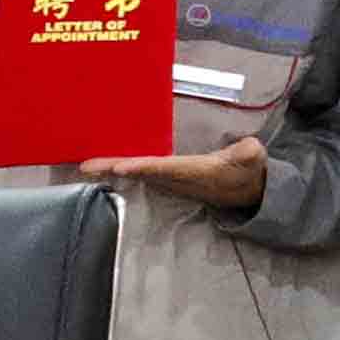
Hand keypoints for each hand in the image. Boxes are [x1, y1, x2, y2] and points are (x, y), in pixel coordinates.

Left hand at [84, 137, 269, 209]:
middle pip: (140, 173)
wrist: (248, 189)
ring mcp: (172, 180)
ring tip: (86, 165)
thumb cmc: (248, 171)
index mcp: (194, 172)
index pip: (164, 168)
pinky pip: (142, 170)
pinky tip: (106, 164)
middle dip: (114, 169)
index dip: (142, 167)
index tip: (120, 167)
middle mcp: (177, 179)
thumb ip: (249, 155)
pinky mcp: (170, 177)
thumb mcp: (254, 159)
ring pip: (137, 173)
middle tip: (85, 167)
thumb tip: (250, 150)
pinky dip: (123, 166)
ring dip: (112, 169)